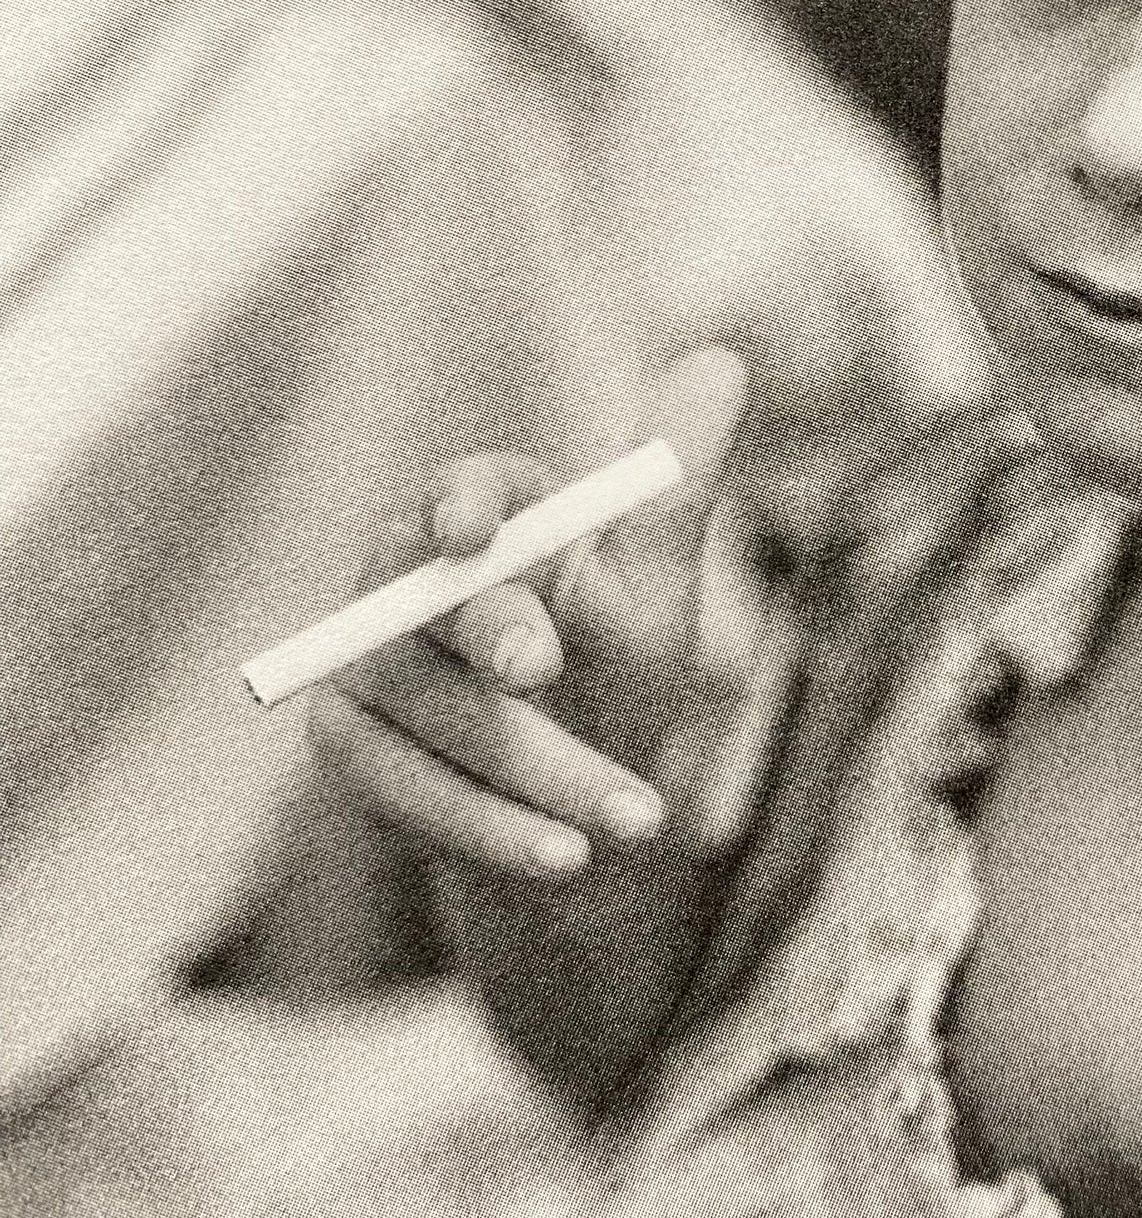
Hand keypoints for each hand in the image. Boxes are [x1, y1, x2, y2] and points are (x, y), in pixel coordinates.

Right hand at [308, 344, 747, 878]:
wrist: (586, 830)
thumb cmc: (621, 685)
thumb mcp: (657, 598)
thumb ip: (673, 489)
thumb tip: (720, 360)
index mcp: (489, 526)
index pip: (463, 491)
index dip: (462, 500)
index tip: (475, 527)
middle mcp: (409, 584)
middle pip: (424, 592)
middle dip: (485, 627)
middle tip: (541, 663)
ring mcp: (366, 668)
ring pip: (429, 707)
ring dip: (530, 764)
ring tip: (636, 818)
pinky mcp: (347, 751)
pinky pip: (403, 787)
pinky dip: (489, 826)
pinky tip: (566, 857)